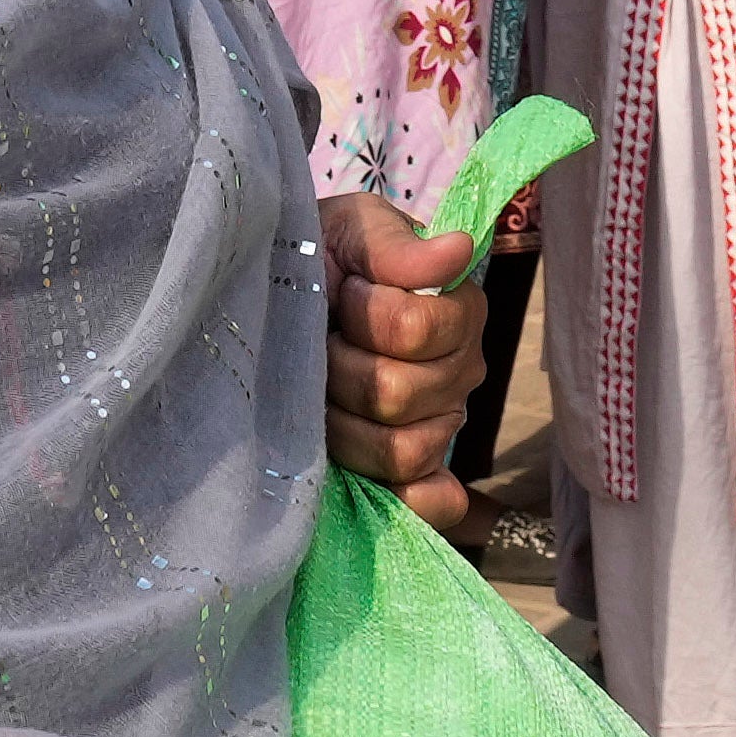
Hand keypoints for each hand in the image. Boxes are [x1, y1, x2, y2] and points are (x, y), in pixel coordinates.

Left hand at [320, 189, 493, 523]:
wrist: (276, 301)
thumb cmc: (319, 258)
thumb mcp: (349, 233)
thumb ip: (397, 247)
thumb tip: (458, 250)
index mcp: (456, 313)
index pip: (415, 330)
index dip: (367, 312)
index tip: (347, 288)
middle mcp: (459, 374)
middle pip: (398, 393)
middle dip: (342, 368)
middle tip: (324, 343)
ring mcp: (438, 427)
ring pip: (399, 449)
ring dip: (343, 422)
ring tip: (323, 390)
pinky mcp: (414, 473)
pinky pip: (433, 504)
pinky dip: (410, 502)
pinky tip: (374, 489)